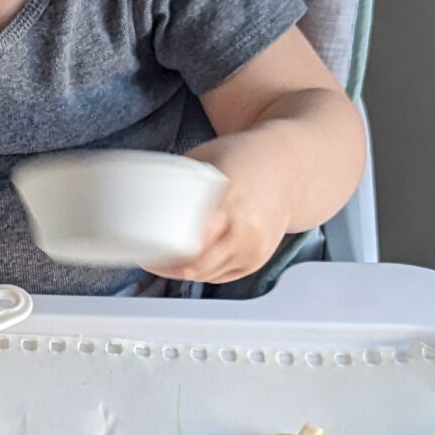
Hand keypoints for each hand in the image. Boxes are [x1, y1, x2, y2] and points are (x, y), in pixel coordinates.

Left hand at [141, 134, 288, 285]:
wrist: (291, 167)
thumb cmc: (247, 157)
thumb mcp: (207, 159)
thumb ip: (180, 178)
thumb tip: (143, 189)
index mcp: (230, 202)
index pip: (191, 243)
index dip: (163, 255)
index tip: (143, 250)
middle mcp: (245, 230)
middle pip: (195, 266)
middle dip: (165, 268)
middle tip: (146, 259)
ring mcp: (253, 249)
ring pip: (206, 275)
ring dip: (180, 273)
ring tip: (160, 261)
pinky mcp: (257, 260)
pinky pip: (221, 276)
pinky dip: (201, 273)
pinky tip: (186, 265)